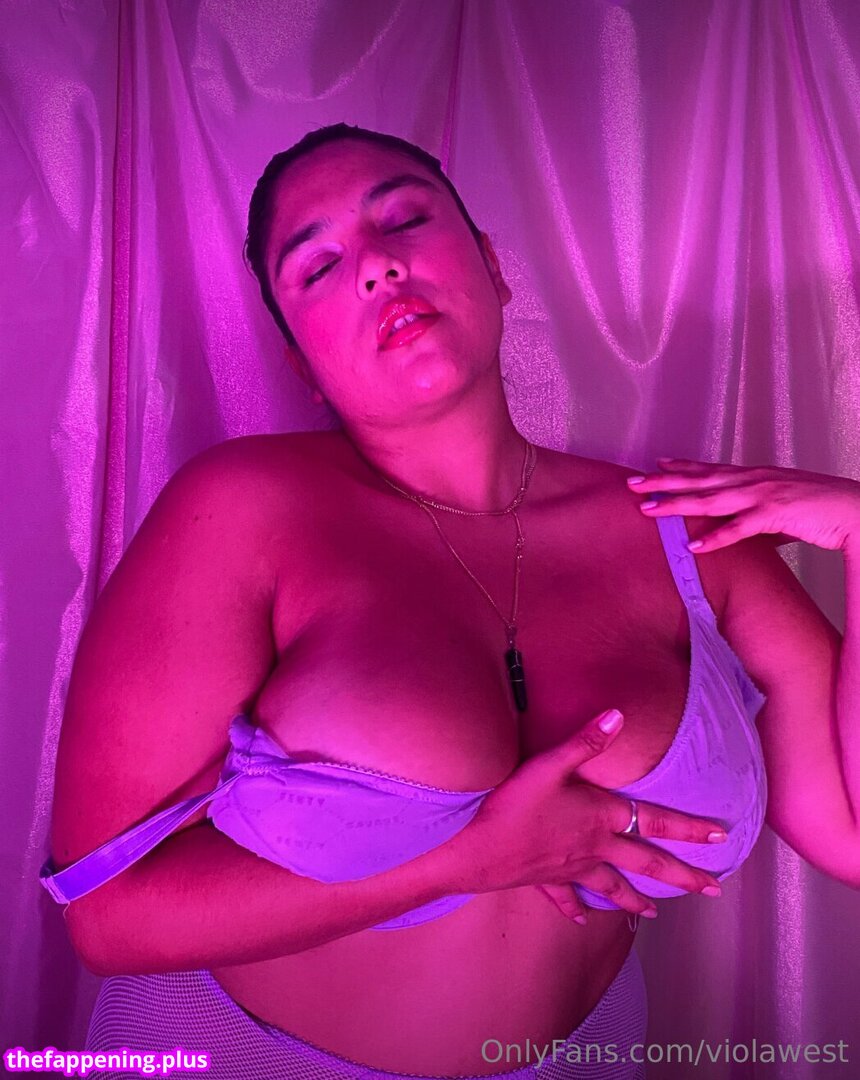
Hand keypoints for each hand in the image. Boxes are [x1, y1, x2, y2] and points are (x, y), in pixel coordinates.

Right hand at [450, 710, 726, 923]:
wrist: (479, 852)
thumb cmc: (515, 806)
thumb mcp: (549, 764)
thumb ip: (585, 741)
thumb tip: (620, 715)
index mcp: (601, 818)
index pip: (655, 823)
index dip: (689, 829)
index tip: (720, 838)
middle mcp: (595, 848)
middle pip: (646, 864)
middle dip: (682, 875)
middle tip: (712, 890)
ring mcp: (573, 869)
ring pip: (614, 887)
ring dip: (637, 900)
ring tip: (658, 913)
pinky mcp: (548, 881)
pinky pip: (568, 899)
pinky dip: (578, 909)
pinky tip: (585, 920)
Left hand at [627, 457, 859, 553]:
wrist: (856, 509)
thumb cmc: (823, 508)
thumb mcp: (785, 505)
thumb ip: (762, 512)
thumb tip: (749, 525)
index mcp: (756, 475)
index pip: (711, 468)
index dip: (682, 466)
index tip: (657, 463)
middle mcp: (753, 480)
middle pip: (700, 480)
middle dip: (663, 482)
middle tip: (633, 483)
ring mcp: (762, 494)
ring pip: (710, 499)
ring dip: (676, 505)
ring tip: (648, 510)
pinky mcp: (775, 514)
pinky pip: (739, 529)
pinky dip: (714, 537)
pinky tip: (693, 546)